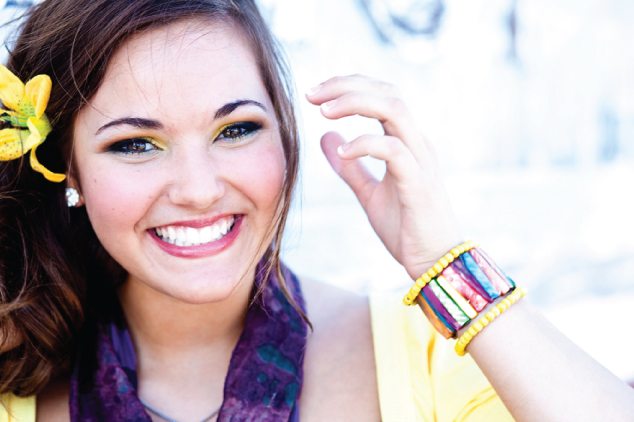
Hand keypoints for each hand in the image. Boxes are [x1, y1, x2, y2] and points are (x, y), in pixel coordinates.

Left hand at [306, 74, 462, 278]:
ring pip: (394, 110)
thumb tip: (326, 137)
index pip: (382, 95)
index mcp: (407, 142)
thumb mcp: (369, 193)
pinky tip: (342, 152)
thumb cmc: (406, 227)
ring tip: (324, 111)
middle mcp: (417, 144)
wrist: (434, 263)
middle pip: (388, 93)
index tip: (315, 94)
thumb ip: (350, 167)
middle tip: (312, 94)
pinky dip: (365, 144)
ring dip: (356, 103)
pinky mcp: (418, 183)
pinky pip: (393, 151)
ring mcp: (421, 161)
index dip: (349, 86)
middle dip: (348, 85)